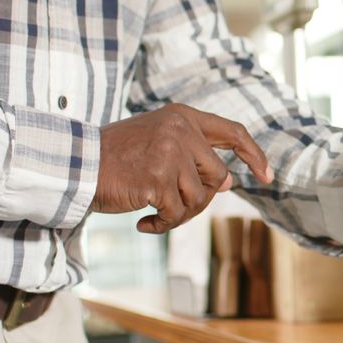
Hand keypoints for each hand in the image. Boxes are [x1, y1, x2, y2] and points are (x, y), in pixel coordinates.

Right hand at [92, 103, 272, 232]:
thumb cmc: (117, 158)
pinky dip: (161, 225)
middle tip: (172, 206)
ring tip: (153, 214)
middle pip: (218, 176)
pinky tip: (142, 224)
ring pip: (198, 199)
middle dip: (201, 198)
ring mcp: (170, 153)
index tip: (268, 175)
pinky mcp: (157, 180)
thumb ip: (194, 155)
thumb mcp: (159, 142)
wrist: (75, 165)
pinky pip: (175, 214)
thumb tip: (230, 182)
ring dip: (178, 214)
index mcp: (184, 117)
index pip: (233, 132)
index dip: (254, 154)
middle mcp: (181, 130)